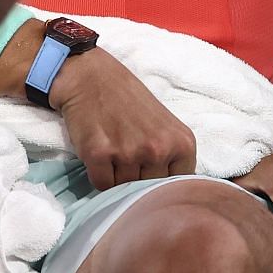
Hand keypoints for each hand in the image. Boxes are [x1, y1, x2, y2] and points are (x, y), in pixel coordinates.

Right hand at [49, 47, 197, 189]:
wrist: (90, 77)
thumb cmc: (128, 100)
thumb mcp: (165, 125)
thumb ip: (171, 157)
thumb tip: (168, 196)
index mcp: (181, 143)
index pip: (177, 187)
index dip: (160, 180)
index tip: (149, 165)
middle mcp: (158, 149)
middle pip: (149, 191)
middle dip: (137, 178)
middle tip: (127, 153)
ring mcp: (129, 152)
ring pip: (124, 190)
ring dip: (116, 176)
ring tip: (113, 149)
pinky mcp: (99, 154)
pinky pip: (102, 185)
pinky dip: (99, 175)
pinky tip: (100, 154)